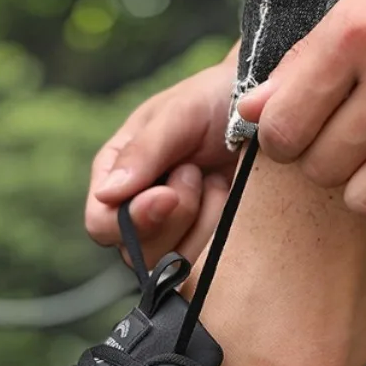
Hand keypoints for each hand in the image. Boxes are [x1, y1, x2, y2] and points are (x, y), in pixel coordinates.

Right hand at [85, 58, 238, 265]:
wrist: (264, 111)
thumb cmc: (213, 101)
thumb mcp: (178, 114)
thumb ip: (143, 152)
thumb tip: (106, 194)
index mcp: (115, 177)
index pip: (101, 224)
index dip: (132, 219)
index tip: (168, 195)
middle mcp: (135, 211)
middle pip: (136, 251)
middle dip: (175, 215)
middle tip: (195, 172)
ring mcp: (170, 233)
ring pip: (171, 263)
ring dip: (200, 222)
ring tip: (213, 180)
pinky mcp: (203, 244)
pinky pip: (205, 264)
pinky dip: (220, 231)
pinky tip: (227, 198)